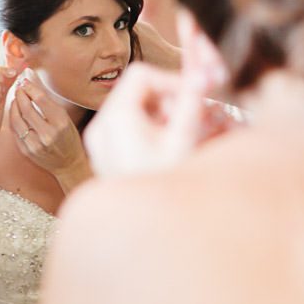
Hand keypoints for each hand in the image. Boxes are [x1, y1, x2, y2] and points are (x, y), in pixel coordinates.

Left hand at [8, 70, 90, 189]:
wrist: (69, 163)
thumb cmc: (69, 139)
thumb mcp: (65, 118)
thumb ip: (48, 102)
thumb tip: (34, 81)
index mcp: (61, 123)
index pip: (41, 100)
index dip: (31, 88)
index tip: (26, 82)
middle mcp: (48, 134)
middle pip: (27, 109)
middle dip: (20, 95)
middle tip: (19, 88)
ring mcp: (35, 143)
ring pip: (17, 120)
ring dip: (13, 106)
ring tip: (16, 99)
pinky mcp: (26, 150)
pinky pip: (15, 131)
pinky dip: (13, 119)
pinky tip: (15, 113)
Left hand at [85, 30, 230, 177]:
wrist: (144, 230)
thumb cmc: (164, 185)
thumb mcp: (184, 139)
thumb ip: (192, 102)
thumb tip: (203, 72)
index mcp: (115, 118)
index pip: (142, 74)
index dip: (171, 79)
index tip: (195, 94)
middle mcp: (101, 126)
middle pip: (138, 89)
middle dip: (169, 97)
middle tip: (193, 116)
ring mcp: (100, 140)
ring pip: (136, 106)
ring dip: (164, 112)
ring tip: (183, 133)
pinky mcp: (106, 153)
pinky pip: (131, 125)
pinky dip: (153, 127)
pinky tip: (169, 146)